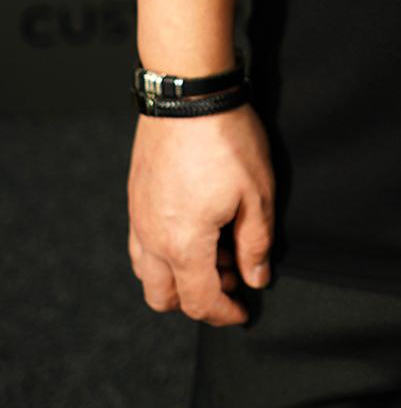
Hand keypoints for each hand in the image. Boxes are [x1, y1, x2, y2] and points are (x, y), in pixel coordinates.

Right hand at [127, 101, 275, 326]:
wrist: (188, 93)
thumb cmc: (226, 140)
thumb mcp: (257, 195)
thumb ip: (256, 244)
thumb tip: (256, 278)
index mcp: (183, 244)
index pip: (199, 301)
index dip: (224, 314)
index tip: (244, 312)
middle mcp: (151, 238)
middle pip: (162, 297)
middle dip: (197, 300)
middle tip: (232, 279)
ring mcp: (137, 217)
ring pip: (147, 272)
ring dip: (178, 276)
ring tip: (216, 252)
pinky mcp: (135, 196)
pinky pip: (140, 243)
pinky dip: (165, 252)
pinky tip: (195, 228)